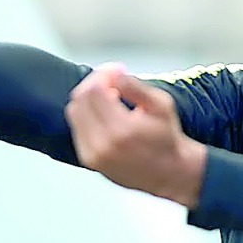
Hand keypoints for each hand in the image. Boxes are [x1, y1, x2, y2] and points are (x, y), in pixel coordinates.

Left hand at [65, 64, 206, 206]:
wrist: (168, 173)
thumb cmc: (166, 138)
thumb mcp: (162, 107)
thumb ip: (137, 88)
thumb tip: (116, 75)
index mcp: (122, 130)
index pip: (95, 90)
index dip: (104, 73)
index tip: (117, 70)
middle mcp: (102, 144)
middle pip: (81, 98)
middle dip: (94, 82)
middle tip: (111, 80)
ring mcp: (92, 154)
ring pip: (74, 112)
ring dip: (88, 98)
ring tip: (109, 96)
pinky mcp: (88, 159)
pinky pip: (77, 127)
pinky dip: (87, 114)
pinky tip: (105, 113)